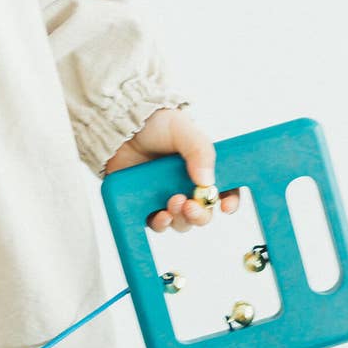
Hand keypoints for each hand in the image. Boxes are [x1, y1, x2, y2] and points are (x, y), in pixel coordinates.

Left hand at [104, 107, 239, 231]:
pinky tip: (161, 215)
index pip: (225, 189)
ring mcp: (166, 197)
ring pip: (182, 221)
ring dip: (182, 219)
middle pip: (203, 212)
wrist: (118, 125)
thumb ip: (199, 150)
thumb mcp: (181, 128)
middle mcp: (186, 185)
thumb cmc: (153, 123)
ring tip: (174, 203)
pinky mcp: (145, 205)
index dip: (229, 200)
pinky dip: (162, 224)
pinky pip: (157, 224)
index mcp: (202, 168)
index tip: (226, 207)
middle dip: (201, 214)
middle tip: (191, 206)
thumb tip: (207, 182)